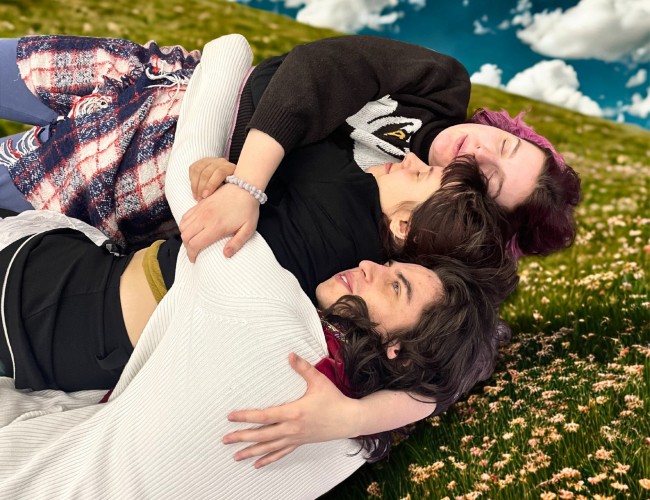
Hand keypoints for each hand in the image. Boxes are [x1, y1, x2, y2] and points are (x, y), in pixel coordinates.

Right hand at [179, 183, 258, 261]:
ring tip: (192, 241)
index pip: (194, 244)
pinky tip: (192, 228)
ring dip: (185, 236)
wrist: (244, 187)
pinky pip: (185, 216)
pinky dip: (185, 225)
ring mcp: (201, 210)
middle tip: (193, 252)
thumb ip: (237, 243)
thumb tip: (226, 255)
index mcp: (216, 227)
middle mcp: (205, 218)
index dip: (192, 254)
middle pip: (185, 236)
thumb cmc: (248, 209)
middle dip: (187, 247)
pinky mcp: (200, 203)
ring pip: (183, 226)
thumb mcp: (248, 229)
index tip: (194, 259)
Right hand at [189, 157, 235, 200]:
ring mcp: (209, 160)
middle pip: (206, 173)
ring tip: (196, 196)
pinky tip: (194, 189)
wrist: (226, 175)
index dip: (211, 184)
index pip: (219, 173)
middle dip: (201, 188)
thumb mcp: (230, 188)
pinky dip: (192, 180)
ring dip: (195, 186)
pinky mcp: (200, 161)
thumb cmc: (229, 185)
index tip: (206, 196)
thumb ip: (223, 191)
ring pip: (197, 171)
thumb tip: (213, 199)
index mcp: (229, 167)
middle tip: (200, 199)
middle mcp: (219, 162)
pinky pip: (193, 169)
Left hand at [222, 353, 359, 467]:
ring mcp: (295, 437)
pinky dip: (268, 459)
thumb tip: (290, 354)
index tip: (231, 417)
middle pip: (262, 435)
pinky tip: (257, 464)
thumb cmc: (334, 399)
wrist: (349, 419)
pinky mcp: (300, 442)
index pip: (264, 416)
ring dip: (251, 452)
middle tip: (225, 439)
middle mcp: (292, 428)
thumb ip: (303, 368)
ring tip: (235, 456)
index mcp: (294, 412)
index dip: (246, 417)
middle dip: (242, 437)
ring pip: (269, 447)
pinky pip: (281, 453)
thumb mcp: (318, 381)